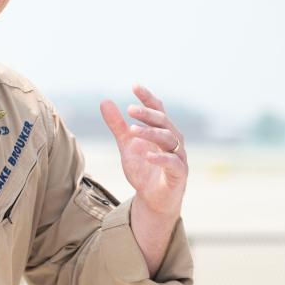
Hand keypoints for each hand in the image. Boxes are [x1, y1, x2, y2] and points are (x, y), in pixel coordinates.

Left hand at [100, 84, 187, 218]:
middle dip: (148, 114)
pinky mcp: (179, 174)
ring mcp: (178, 156)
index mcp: (161, 131)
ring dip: (151, 133)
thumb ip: (117, 125)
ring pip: (169, 139)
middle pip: (164, 121)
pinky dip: (161, 158)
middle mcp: (173, 140)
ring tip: (132, 130)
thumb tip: (104, 101)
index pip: (158, 109)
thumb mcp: (126, 145)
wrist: (152, 199)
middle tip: (130, 109)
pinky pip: (173, 163)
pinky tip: (146, 154)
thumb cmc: (144, 168)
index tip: (134, 86)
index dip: (148, 98)